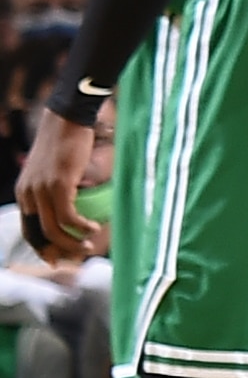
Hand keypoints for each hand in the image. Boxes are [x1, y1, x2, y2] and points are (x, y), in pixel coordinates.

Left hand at [15, 111, 96, 264]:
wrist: (67, 119)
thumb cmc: (67, 141)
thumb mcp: (56, 170)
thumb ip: (59, 190)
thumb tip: (75, 209)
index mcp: (24, 192)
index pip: (28, 229)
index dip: (42, 248)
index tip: (58, 259)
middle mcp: (28, 193)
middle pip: (39, 234)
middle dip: (58, 251)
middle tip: (78, 256)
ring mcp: (41, 190)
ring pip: (54, 230)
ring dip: (73, 242)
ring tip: (89, 243)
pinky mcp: (58, 186)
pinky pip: (69, 216)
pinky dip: (82, 227)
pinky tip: (94, 227)